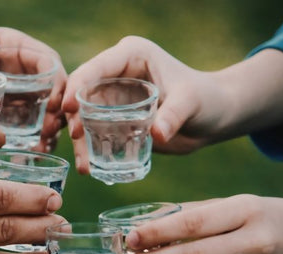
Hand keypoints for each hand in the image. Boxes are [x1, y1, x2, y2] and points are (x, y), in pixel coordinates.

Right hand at [62, 36, 282, 173]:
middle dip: (75, 116)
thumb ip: (174, 114)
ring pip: (84, 116)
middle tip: (77, 139)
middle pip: (83, 93)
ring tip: (84, 166)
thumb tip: (157, 133)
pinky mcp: (116, 119)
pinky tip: (90, 168)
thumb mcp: (191, 102)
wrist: (214, 118)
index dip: (77, 85)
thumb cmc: (207, 99)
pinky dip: (91, 150)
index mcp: (130, 56)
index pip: (95, 67)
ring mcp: (114, 98)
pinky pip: (96, 133)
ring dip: (80, 140)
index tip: (68, 108)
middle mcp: (116, 74)